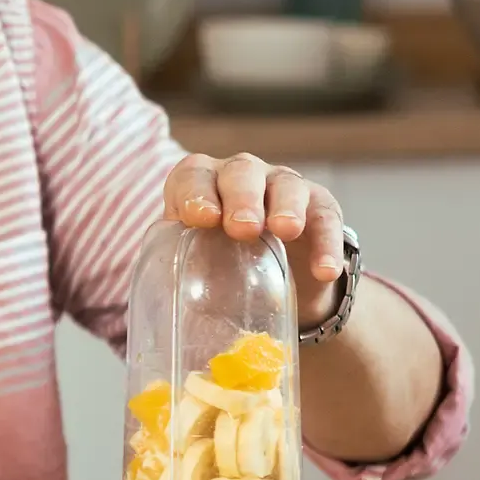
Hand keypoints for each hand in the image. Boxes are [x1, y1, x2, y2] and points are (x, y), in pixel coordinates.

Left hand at [164, 151, 349, 326]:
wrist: (273, 284)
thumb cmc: (219, 268)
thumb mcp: (193, 266)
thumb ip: (174, 271)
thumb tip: (152, 306)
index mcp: (201, 185)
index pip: (192, 176)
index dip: (194, 193)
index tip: (200, 219)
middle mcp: (241, 177)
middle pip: (240, 172)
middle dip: (241, 198)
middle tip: (242, 228)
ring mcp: (282, 187)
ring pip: (286, 186)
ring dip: (285, 207)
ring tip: (285, 231)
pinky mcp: (320, 207)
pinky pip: (325, 219)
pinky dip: (327, 244)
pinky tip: (325, 271)